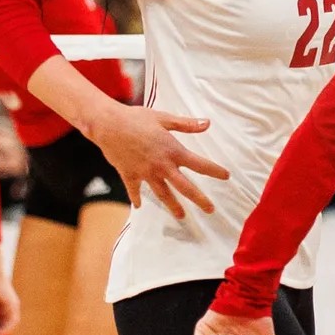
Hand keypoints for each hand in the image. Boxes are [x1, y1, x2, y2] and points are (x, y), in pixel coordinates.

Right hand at [90, 103, 230, 220]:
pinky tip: (138, 206)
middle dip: (199, 199)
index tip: (226, 176)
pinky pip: (134, 190)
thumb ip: (186, 124)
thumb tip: (207, 123)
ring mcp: (145, 173)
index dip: (214, 171)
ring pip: (163, 194)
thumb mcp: (164, 118)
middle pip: (185, 187)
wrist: (108, 124)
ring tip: (182, 216)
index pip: (199, 164)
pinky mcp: (129, 175)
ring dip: (173, 206)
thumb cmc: (136, 118)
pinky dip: (136, 198)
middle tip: (211, 210)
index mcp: (173, 151)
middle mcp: (162, 166)